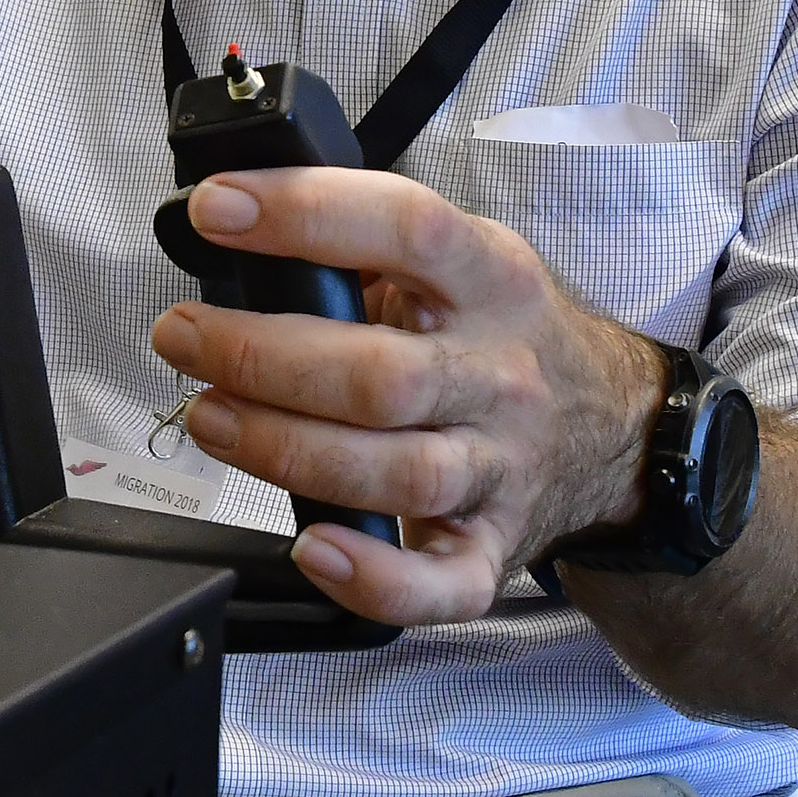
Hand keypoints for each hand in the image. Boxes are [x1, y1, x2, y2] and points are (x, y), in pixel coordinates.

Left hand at [146, 167, 664, 626]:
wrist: (613, 426)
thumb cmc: (503, 337)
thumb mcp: (463, 261)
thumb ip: (369, 246)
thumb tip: (243, 226)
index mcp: (492, 280)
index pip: (407, 229)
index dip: (306, 214)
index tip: (221, 211)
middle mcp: (501, 374)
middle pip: (379, 375)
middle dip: (260, 357)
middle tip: (184, 337)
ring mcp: (502, 467)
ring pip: (396, 473)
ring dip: (284, 448)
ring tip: (210, 416)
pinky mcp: (492, 548)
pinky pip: (438, 584)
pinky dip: (372, 578)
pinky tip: (313, 548)